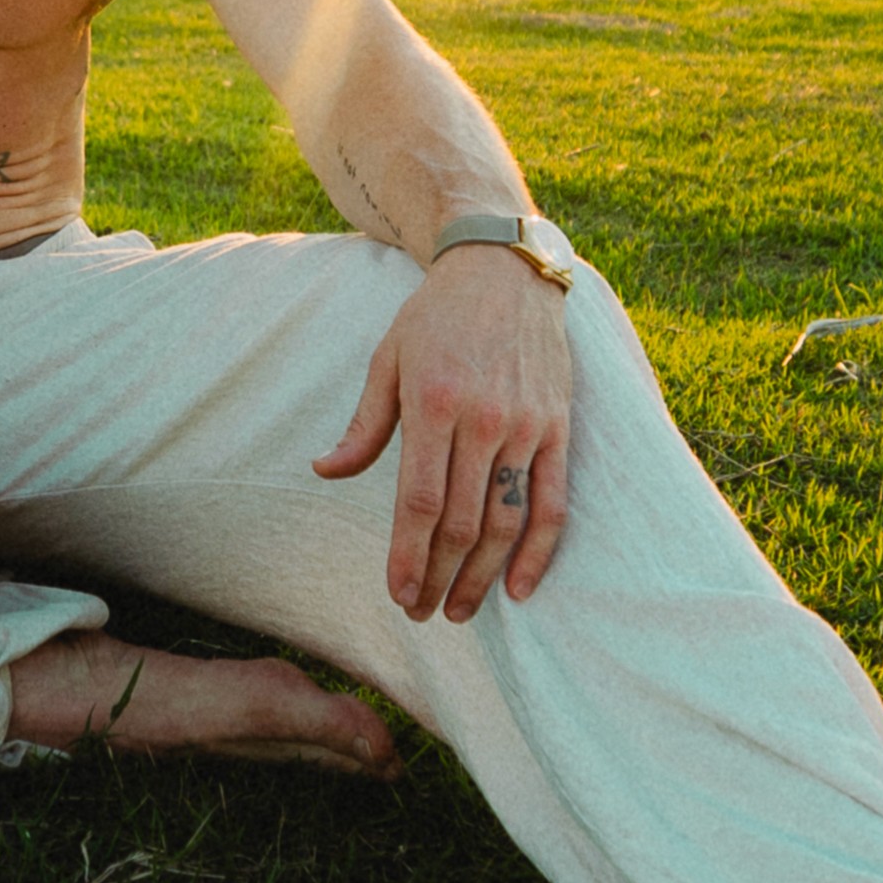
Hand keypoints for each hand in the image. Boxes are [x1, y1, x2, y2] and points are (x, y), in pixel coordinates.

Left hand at [312, 247, 575, 617]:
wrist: (505, 269)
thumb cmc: (436, 316)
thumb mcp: (387, 359)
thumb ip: (364, 424)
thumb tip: (325, 472)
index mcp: (433, 403)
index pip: (419, 502)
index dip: (408, 557)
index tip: (397, 595)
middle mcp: (483, 419)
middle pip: (462, 522)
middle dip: (440, 577)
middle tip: (424, 613)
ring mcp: (526, 426)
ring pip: (506, 521)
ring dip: (484, 576)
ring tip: (462, 609)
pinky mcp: (558, 427)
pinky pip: (553, 502)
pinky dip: (539, 551)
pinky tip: (520, 587)